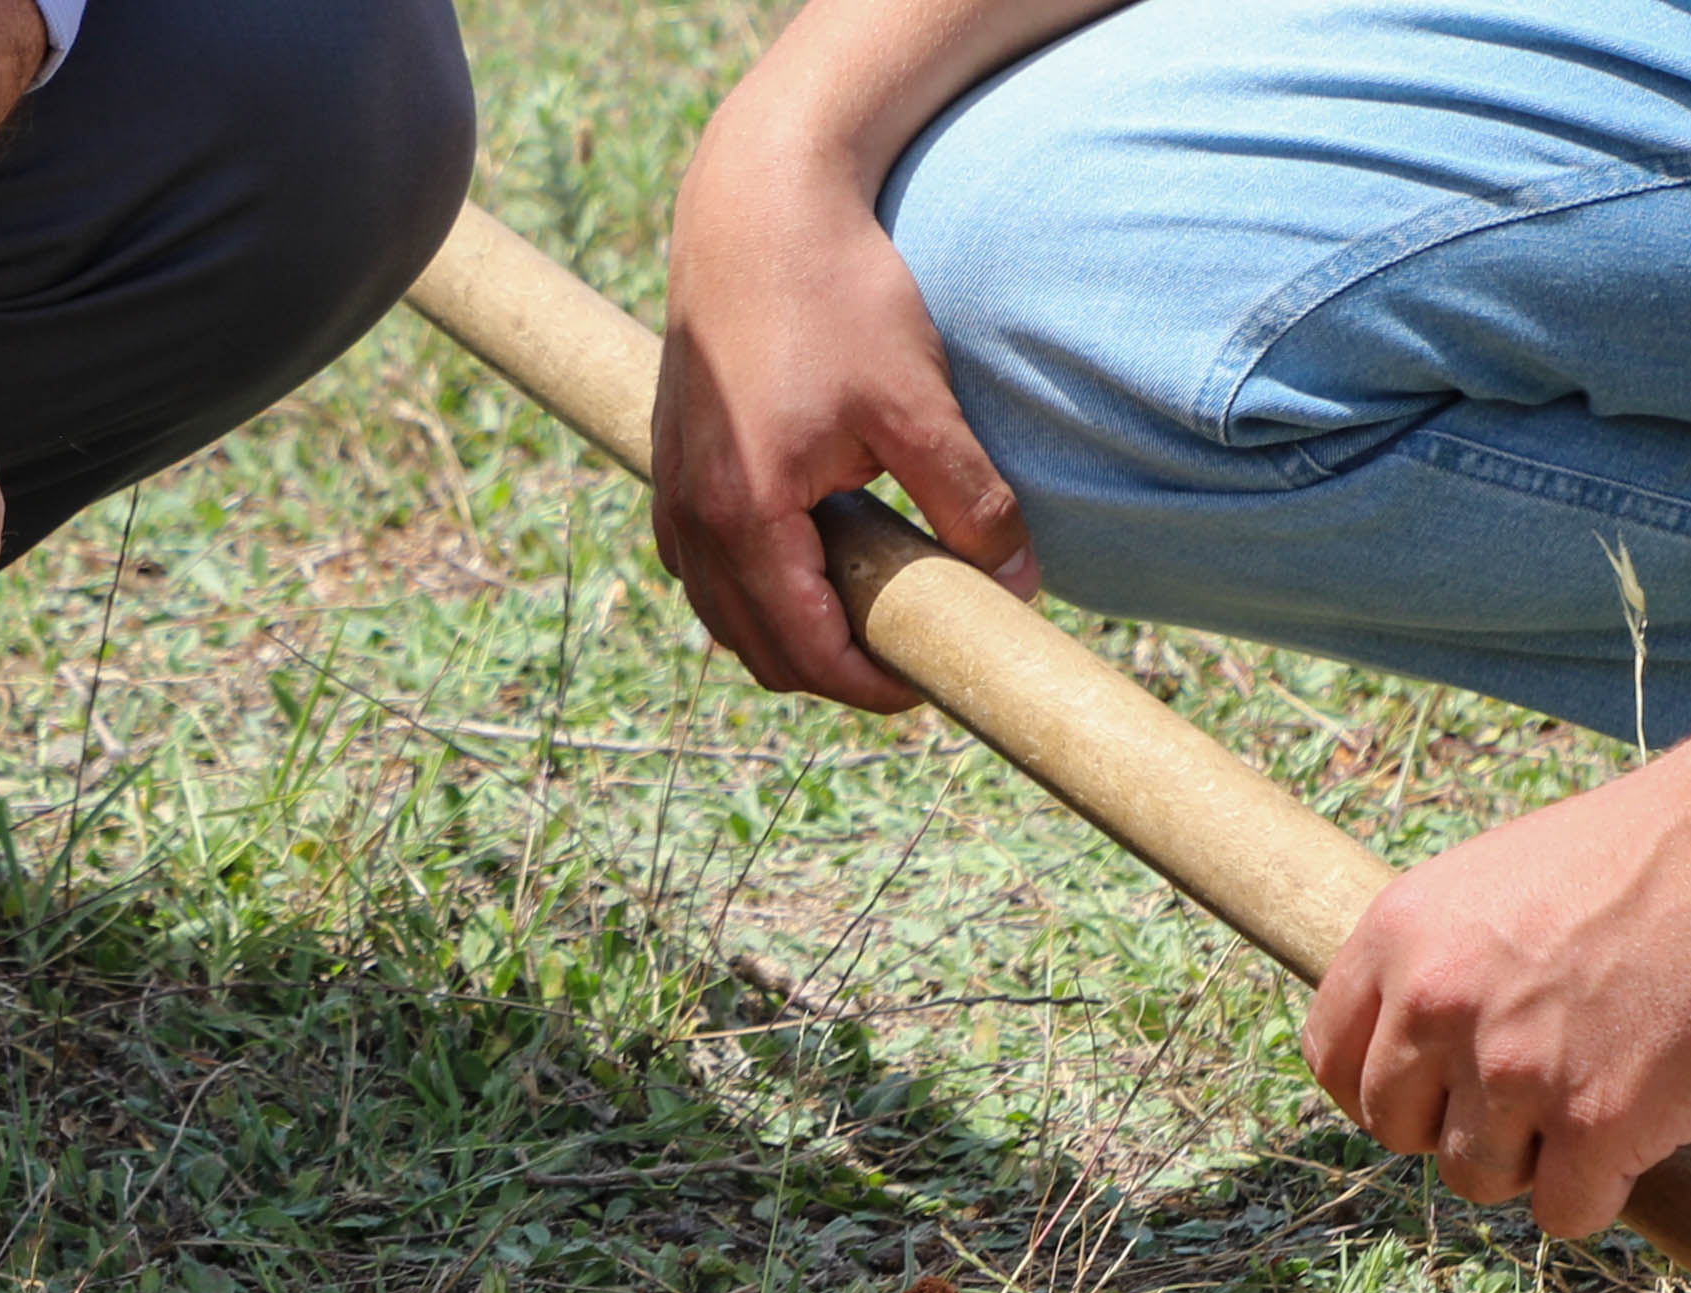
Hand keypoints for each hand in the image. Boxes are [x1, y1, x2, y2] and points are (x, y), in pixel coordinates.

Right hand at [653, 89, 1035, 711]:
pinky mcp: (673, 467)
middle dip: (831, 670)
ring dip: (789, 632)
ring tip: (864, 608)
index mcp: (746, 517)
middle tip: (906, 654)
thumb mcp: (917, 402)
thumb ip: (968, 499)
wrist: (755, 207)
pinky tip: (811, 556)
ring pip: (724, 616)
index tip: (930, 683)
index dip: (871, 687)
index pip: (806, 652)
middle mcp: (693, 520)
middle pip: (758, 652)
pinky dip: (754, 590)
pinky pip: (704, 569)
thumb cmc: (834, 294)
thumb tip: (1018, 583)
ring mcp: (673, 495)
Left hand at [1302, 731, 1690, 1236]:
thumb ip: (1433, 962)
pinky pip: (1563, 1211)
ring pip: (1475, 1178)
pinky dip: (1597, 1192)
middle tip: (1522, 1097)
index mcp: (1398, 936)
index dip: (1377, 1091)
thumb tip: (1402, 1048)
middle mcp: (1437, 1003)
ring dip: (1530, 1161)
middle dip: (1453, 1127)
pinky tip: (1634, 1136)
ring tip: (1589, 1099)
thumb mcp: (1491, 884)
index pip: (1331, 1059)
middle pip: (1396, 1130)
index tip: (1424, 1097)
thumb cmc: (1637, 859)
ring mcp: (1513, 1067)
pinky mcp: (1597, 1122)